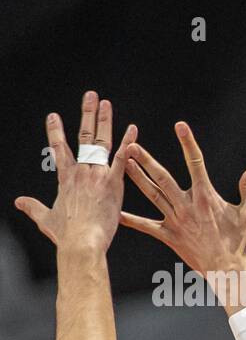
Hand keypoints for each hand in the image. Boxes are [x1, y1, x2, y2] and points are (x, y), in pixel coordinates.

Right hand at [15, 91, 135, 253]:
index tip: (53, 116)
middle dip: (86, 114)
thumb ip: (33, 207)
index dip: (55, 130)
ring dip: (105, 120)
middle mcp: (80, 171)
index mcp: (65, 178)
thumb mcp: (46, 218)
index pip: (59, 148)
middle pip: (83, 136)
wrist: (82, 243)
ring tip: (106, 103)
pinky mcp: (113, 183)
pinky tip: (133, 129)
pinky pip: (121, 158)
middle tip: (90, 96)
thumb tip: (19, 202)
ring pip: (101, 142)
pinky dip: (127, 143)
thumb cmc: (66, 235)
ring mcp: (96, 175)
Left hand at [119, 122, 245, 310]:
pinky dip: (131, 220)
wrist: (229, 271)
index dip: (188, 143)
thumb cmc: (243, 243)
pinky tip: (116, 212)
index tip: (180, 125)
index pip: (196, 163)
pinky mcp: (169, 236)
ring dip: (136, 178)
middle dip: (146, 160)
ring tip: (122, 163)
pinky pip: (146, 226)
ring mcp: (176, 220)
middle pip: (162, 177)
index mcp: (206, 197)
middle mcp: (187, 206)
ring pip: (152, 194)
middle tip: (131, 144)